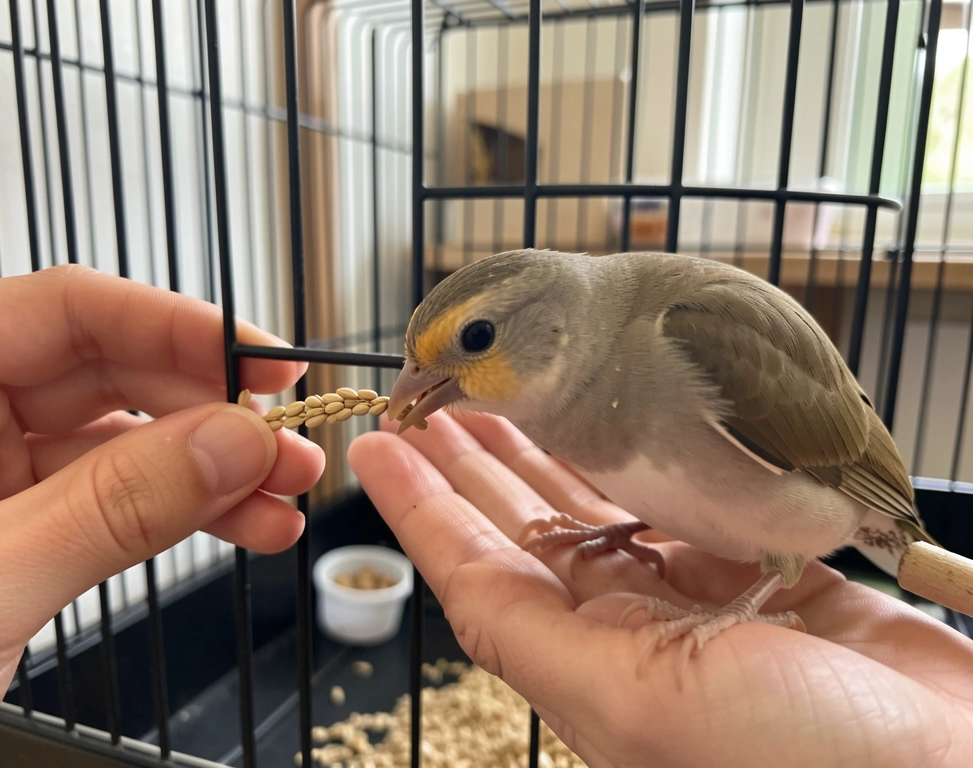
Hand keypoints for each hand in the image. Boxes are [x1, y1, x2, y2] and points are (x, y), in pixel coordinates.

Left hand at [0, 266, 324, 767]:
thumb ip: (111, 508)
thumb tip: (232, 441)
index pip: (60, 312)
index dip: (175, 326)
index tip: (261, 365)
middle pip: (109, 374)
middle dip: (211, 410)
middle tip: (288, 441)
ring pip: (124, 444)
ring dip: (214, 468)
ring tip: (286, 493)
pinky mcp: (16, 536)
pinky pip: (118, 504)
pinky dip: (185, 516)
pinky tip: (244, 527)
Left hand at [348, 410, 972, 767]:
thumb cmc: (796, 762)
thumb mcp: (638, 704)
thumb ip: (536, 642)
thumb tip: (454, 583)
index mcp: (586, 667)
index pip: (475, 573)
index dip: (421, 510)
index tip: (376, 450)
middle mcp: (630, 636)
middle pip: (527, 536)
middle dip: (475, 471)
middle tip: (435, 407)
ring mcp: (697, 606)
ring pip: (597, 516)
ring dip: (542, 461)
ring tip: (499, 407)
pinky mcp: (763, 577)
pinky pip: (677, 513)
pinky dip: (635, 473)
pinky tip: (607, 440)